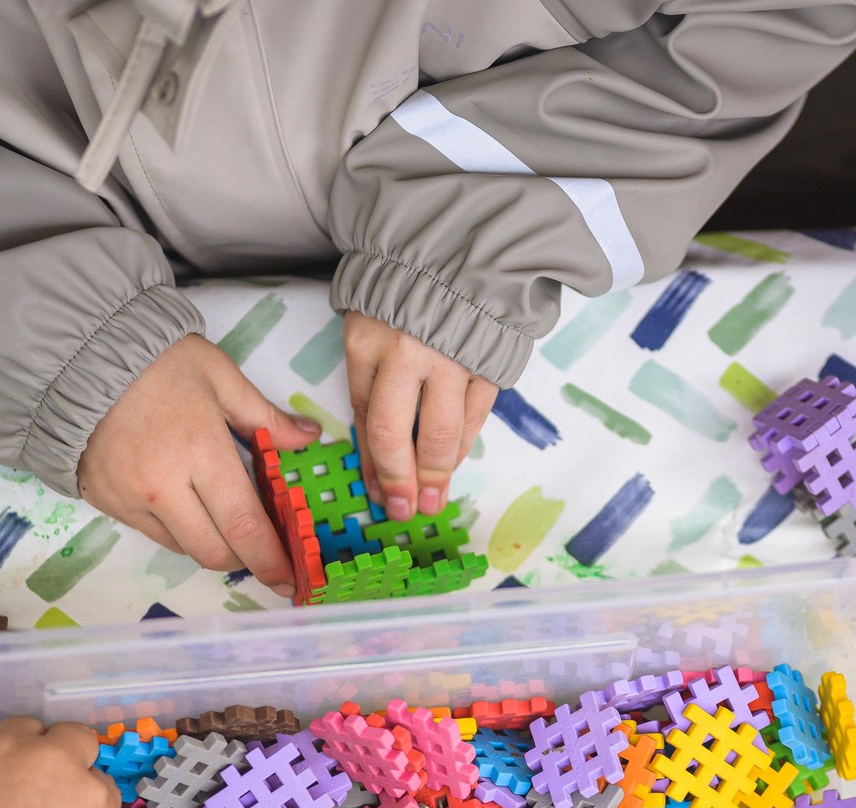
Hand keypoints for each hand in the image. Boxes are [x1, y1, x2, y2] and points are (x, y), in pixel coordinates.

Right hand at [78, 334, 321, 593]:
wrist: (76, 354)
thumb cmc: (157, 361)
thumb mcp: (220, 377)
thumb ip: (265, 418)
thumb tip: (308, 439)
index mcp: (200, 453)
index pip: (244, 526)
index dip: (271, 560)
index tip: (291, 578)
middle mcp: (163, 487)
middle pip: (215, 553)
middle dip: (246, 559)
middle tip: (263, 550)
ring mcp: (129, 500)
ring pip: (184, 549)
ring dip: (212, 544)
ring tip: (223, 518)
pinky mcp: (105, 503)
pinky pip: (153, 534)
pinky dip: (178, 530)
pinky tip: (185, 504)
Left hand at [344, 312, 497, 519]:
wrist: (458, 248)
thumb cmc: (404, 293)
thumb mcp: (369, 328)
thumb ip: (373, 384)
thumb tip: (380, 455)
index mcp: (368, 342)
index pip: (368, 418)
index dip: (373, 464)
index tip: (378, 494)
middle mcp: (407, 353)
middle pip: (400, 435)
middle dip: (402, 481)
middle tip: (405, 511)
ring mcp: (452, 358)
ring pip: (443, 434)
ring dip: (438, 474)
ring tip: (433, 501)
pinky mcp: (488, 362)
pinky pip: (476, 417)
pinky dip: (464, 445)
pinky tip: (454, 463)